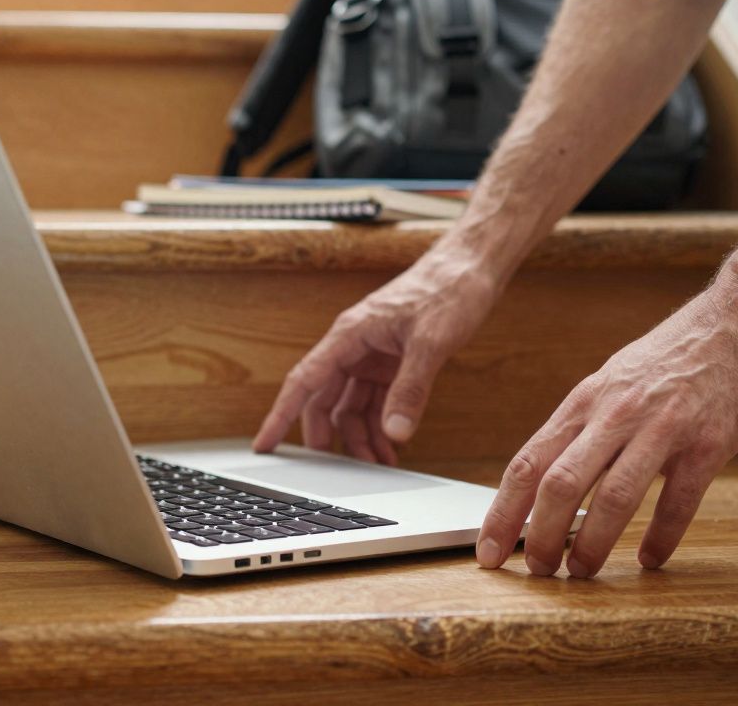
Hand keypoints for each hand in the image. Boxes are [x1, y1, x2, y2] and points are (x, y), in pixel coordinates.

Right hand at [253, 243, 499, 463]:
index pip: (304, 381)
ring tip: (379, 464)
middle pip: (324, 399)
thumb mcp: (431, 342)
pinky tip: (392, 444)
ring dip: (360, 435)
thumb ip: (411, 389)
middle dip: (329, 436)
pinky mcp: (393, 361)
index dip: (281, 415)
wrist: (473, 265)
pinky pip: (376, 400)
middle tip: (335, 472)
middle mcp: (355, 346)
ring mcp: (373, 355)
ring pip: (351, 404)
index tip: (264, 444)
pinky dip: (381, 424)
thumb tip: (395, 433)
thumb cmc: (448, 288)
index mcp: (350, 335)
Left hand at [475, 286, 737, 577]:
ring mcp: (662, 427)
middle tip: (536, 572)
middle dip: (539, 535)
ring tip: (581, 573)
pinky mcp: (708, 442)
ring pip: (614, 496)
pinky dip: (661, 536)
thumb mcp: (612, 381)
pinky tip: (650, 559)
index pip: (528, 463)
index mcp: (584, 402)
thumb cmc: (673, 356)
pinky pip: (679, 500)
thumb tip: (546, 475)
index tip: (488, 550)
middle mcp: (615, 414)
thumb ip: (582, 425)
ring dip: (592, 543)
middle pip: (559, 483)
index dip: (502, 511)